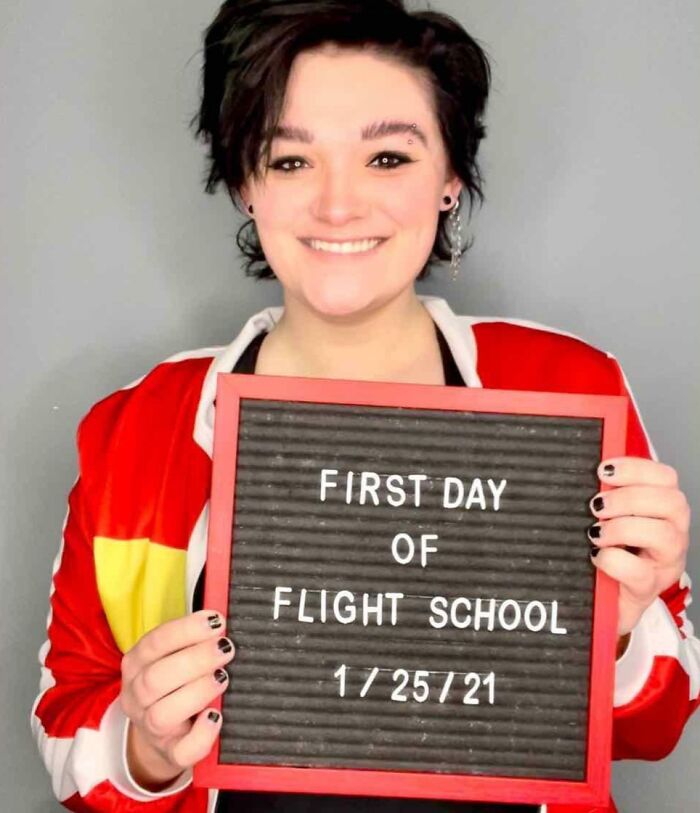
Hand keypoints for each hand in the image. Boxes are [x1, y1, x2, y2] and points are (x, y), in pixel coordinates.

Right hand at [119, 609, 234, 790]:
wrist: (163, 734)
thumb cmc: (175, 682)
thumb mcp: (173, 657)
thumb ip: (192, 640)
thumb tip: (222, 621)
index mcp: (136, 665)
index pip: (154, 643)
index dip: (185, 630)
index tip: (217, 620)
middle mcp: (137, 697)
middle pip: (155, 679)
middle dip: (195, 659)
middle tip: (227, 648)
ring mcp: (151, 729)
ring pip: (163, 714)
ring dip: (197, 691)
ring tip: (223, 676)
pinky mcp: (172, 754)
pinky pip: (182, 751)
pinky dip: (201, 734)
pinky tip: (216, 716)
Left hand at [588, 457, 690, 637]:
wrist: (601, 602)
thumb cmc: (604, 553)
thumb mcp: (605, 519)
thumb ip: (603, 494)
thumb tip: (579, 468)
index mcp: (662, 511)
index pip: (666, 478)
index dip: (636, 468)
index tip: (603, 470)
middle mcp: (671, 535)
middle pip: (672, 502)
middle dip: (629, 498)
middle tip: (596, 505)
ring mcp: (663, 564)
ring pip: (664, 535)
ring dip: (623, 527)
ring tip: (596, 533)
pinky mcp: (647, 590)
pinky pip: (639, 572)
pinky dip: (614, 560)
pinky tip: (595, 556)